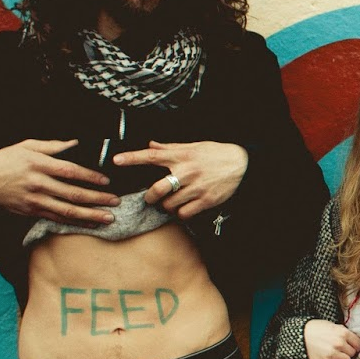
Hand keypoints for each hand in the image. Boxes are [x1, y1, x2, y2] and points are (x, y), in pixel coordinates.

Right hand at [0, 139, 119, 226]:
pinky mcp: (31, 211)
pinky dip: (75, 222)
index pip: (70, 171)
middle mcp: (37, 184)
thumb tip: (75, 144)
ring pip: (67, 210)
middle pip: (73, 194)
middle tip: (116, 201)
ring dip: (90, 215)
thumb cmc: (4, 160)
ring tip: (108, 217)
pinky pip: (57, 218)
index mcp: (38, 164)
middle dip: (97, 199)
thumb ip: (52, 146)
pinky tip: (89, 223)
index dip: (90, 177)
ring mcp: (34, 200)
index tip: (106, 181)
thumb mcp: (26, 146)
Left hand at [112, 140, 247, 218]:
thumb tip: (151, 145)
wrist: (243, 164)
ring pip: (170, 204)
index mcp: (182, 156)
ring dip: (167, 206)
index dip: (132, 158)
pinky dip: (181, 213)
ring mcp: (197, 187)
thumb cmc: (216, 153)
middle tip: (151, 198)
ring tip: (174, 201)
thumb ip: (171, 148)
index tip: (117, 160)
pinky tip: (185, 208)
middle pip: (158, 188)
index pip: (152, 156)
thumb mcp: (194, 146)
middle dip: (150, 196)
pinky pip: (184, 213)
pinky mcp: (206, 200)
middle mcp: (187, 171)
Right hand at [303, 319, 359, 358]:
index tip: (352, 346)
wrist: (299, 336)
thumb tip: (354, 339)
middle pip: (353, 352)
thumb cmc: (316, 329)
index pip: (358, 343)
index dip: (355, 345)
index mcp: (342, 332)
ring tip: (338, 356)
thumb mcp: (332, 325)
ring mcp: (332, 354)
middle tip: (343, 351)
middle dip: (349, 352)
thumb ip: (343, 331)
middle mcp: (339, 343)